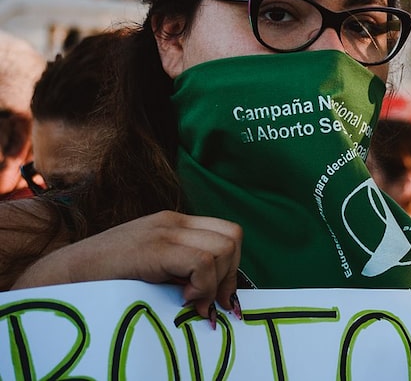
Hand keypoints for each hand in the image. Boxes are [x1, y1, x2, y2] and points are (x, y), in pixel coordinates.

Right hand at [13, 210, 242, 322]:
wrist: (62, 275)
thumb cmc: (107, 280)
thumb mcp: (154, 270)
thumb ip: (183, 273)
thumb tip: (218, 299)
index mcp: (175, 224)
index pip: (228, 233)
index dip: (232, 268)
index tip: (218, 298)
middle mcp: (173, 221)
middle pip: (233, 237)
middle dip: (229, 276)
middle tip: (207, 303)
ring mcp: (164, 230)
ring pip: (224, 247)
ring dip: (215, 282)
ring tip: (190, 301)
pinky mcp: (154, 247)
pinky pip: (203, 261)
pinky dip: (202, 286)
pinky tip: (182, 299)